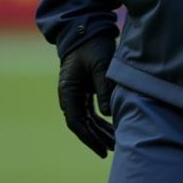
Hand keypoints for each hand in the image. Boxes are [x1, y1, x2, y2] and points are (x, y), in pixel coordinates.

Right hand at [57, 34, 115, 156]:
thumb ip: (103, 88)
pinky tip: (112, 129)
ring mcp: (76, 94)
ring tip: (114, 144)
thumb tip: (108, 114)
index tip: (102, 150)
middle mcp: (69, 96)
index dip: (89, 138)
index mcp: (68, 91)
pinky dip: (101, 121)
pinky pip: (91, 112)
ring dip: (99, 132)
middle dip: (96, 139)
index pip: (76, 122)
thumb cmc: (93, 46)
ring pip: (87, 120)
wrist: (86, 31)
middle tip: (112, 151)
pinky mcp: (85, 91)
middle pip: (82, 125)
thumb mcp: (100, 65)